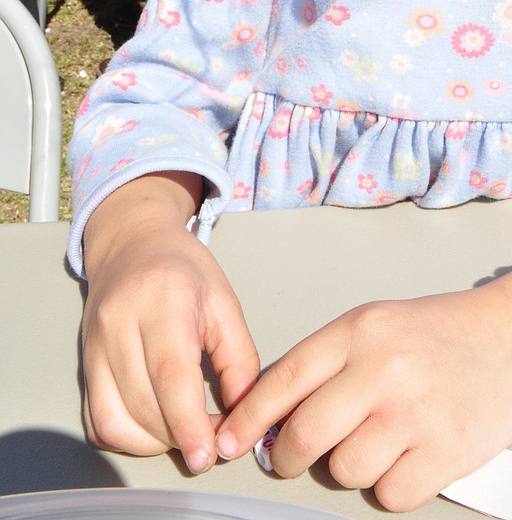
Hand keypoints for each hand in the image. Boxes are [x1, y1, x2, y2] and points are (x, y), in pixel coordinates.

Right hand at [81, 173, 259, 473]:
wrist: (132, 243)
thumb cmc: (183, 270)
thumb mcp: (225, 302)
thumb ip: (240, 360)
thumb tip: (241, 418)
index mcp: (163, 300)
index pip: (170, 374)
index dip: (188, 423)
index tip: (208, 454)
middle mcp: (120, 323)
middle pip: (144, 404)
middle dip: (180, 435)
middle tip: (210, 438)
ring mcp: (95, 346)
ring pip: (116, 420)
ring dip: (154, 441)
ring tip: (184, 429)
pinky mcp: (84, 365)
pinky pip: (98, 421)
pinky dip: (127, 437)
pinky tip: (154, 425)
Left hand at [215, 258, 511, 511]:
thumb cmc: (440, 333)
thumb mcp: (376, 325)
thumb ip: (325, 363)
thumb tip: (270, 418)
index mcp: (361, 330)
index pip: (284, 380)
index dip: (249, 419)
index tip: (231, 441)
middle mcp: (384, 368)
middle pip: (306, 435)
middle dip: (291, 456)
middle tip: (297, 456)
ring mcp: (416, 412)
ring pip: (346, 470)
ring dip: (351, 466)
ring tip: (377, 441)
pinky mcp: (446, 451)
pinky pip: (389, 494)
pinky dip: (392, 485)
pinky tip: (408, 456)